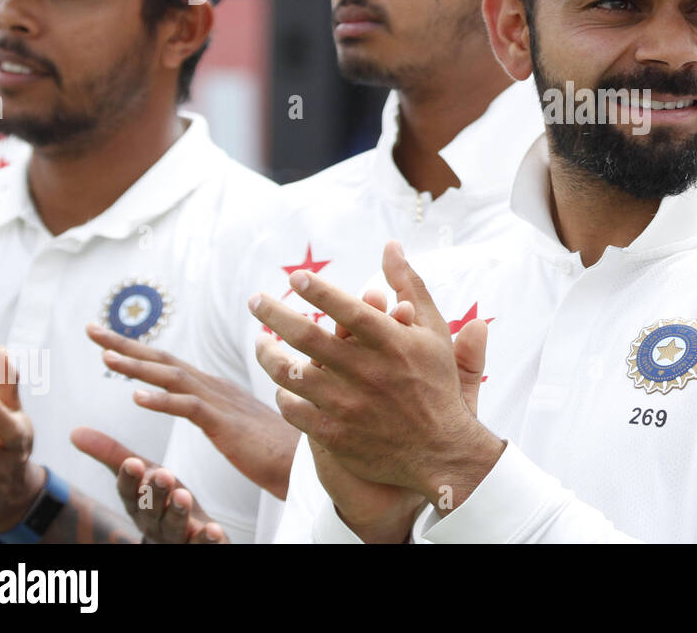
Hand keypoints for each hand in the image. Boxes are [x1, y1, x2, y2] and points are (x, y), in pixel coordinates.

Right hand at [70, 428, 226, 542]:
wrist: (181, 536)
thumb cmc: (158, 498)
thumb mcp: (139, 475)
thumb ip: (112, 455)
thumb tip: (74, 432)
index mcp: (137, 502)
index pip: (129, 491)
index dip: (130, 478)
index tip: (133, 462)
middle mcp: (153, 521)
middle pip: (151, 509)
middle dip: (155, 493)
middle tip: (163, 474)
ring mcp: (175, 535)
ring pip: (174, 526)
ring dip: (178, 512)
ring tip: (184, 496)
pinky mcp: (197, 544)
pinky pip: (201, 544)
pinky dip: (206, 539)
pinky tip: (213, 530)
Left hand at [85, 322, 297, 498]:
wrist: (308, 462)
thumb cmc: (279, 448)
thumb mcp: (243, 424)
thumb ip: (225, 411)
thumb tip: (216, 406)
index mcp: (216, 389)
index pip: (170, 364)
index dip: (137, 349)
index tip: (106, 339)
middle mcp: (216, 388)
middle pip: (164, 361)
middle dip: (125, 345)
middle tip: (91, 329)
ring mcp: (221, 403)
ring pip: (172, 378)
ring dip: (136, 366)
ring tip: (104, 357)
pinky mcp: (226, 424)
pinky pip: (188, 408)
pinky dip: (162, 401)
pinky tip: (136, 398)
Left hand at [251, 241, 503, 508]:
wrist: (440, 451)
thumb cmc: (435, 383)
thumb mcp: (432, 330)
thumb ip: (409, 285)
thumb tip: (391, 245)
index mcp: (391, 343)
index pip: (347, 309)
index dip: (317, 290)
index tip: (294, 277)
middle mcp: (367, 372)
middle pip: (307, 337)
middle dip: (274, 314)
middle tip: (256, 301)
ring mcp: (348, 406)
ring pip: (291, 375)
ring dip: (268, 354)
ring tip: (260, 342)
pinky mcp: (335, 435)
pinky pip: (293, 410)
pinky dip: (283, 395)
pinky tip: (283, 385)